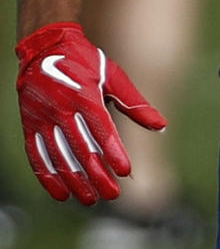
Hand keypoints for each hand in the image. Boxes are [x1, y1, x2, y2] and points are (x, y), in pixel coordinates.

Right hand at [16, 22, 165, 204]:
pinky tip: (61, 194)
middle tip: (112, 194)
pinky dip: (48, 177)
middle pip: (81, 148)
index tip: (125, 171)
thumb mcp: (112, 77)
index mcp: (85, 94)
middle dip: (97, 174)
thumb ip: (134, 104)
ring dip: (75, 181)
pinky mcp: (29, 125)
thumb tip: (161, 125)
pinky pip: (37, 156)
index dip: (113, 151)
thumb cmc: (85, 63)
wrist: (44, 49)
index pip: (101, 128)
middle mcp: (62, 107)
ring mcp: (43, 118)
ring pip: (60, 156)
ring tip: (90, 199)